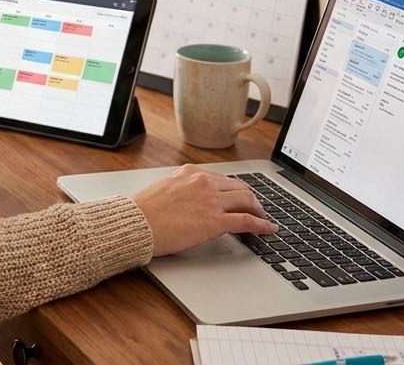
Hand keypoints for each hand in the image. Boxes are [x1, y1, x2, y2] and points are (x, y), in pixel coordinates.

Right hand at [131, 165, 275, 256]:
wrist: (135, 224)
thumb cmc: (142, 211)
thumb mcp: (164, 188)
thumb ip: (182, 188)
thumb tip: (192, 198)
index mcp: (191, 173)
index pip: (223, 179)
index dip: (236, 190)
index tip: (241, 196)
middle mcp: (204, 182)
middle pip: (240, 188)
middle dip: (251, 199)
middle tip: (257, 208)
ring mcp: (211, 201)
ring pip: (247, 201)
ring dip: (259, 210)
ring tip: (263, 219)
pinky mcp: (215, 221)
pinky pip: (246, 221)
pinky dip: (261, 225)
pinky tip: (268, 229)